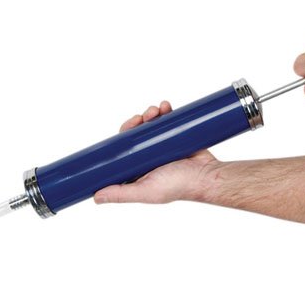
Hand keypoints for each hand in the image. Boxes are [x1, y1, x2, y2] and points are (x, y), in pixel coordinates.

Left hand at [93, 101, 218, 203]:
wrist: (208, 176)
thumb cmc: (179, 186)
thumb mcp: (146, 191)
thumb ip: (121, 194)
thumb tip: (96, 197)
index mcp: (140, 170)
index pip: (124, 151)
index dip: (123, 136)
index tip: (128, 127)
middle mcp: (150, 159)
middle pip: (137, 134)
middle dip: (138, 122)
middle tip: (142, 117)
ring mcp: (165, 147)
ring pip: (152, 125)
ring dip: (151, 114)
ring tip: (157, 110)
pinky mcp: (178, 137)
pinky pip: (169, 121)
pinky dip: (166, 112)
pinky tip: (166, 106)